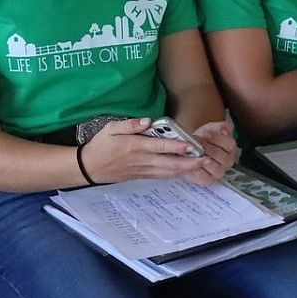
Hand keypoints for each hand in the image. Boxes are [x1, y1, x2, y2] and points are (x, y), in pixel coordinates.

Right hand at [80, 118, 221, 184]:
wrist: (89, 167)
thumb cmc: (101, 145)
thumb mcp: (111, 128)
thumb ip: (130, 124)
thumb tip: (148, 121)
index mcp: (135, 146)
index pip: (160, 146)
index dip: (177, 146)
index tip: (192, 145)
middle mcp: (142, 160)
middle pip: (170, 163)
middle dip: (189, 162)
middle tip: (207, 159)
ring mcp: (143, 170)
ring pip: (169, 172)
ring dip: (186, 170)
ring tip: (203, 165)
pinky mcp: (143, 176)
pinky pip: (162, 176)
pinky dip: (176, 173)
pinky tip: (187, 170)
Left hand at [187, 119, 240, 179]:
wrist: (191, 148)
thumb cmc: (202, 139)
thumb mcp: (210, 129)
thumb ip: (219, 127)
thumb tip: (224, 130)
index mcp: (230, 149)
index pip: (229, 145)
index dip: (217, 139)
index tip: (206, 133)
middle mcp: (227, 162)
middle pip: (220, 155)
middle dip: (206, 147)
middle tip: (196, 142)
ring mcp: (218, 172)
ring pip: (211, 166)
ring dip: (200, 158)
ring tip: (192, 151)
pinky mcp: (208, 180)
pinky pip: (203, 176)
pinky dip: (195, 169)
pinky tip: (190, 162)